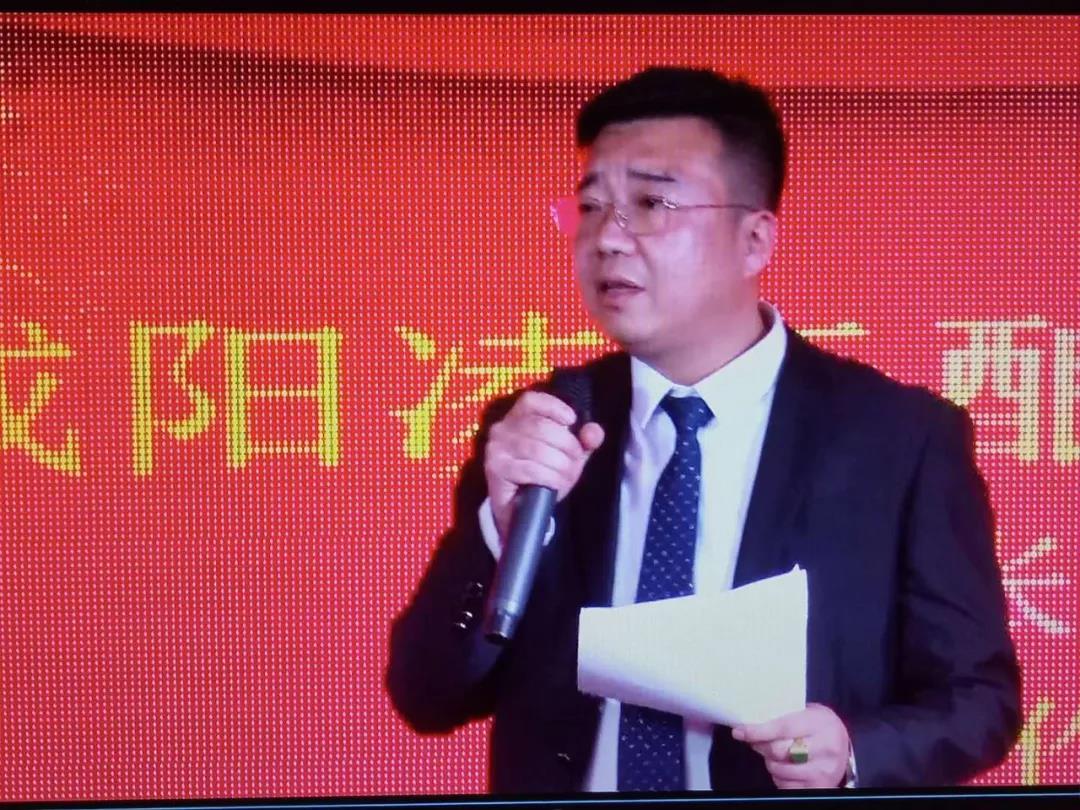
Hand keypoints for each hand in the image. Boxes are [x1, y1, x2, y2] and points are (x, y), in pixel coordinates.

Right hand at [483, 391, 604, 542]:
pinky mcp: (496, 469)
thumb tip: (593, 432)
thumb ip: (583, 441)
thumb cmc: (543, 474)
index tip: (572, 421)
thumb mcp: (568, 455)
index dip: (554, 407)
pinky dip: (550, 478)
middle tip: (576, 462)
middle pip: (541, 427)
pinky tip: (556, 485)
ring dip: (561, 466)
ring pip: (537, 450)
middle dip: (567, 445)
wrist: (520, 509)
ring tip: (568, 477)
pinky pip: (530, 470)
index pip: (532, 401)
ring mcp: (496, 448)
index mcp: (517, 417)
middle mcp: (502, 428)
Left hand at [732, 703, 850, 788]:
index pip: (782, 728)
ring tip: (774, 753)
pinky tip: (784, 767)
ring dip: (769, 762)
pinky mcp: (818, 787)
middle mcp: (825, 749)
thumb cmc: (820, 725)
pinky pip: (786, 785)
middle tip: (755, 741)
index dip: (757, 731)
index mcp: (820, 725)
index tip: (739, 732)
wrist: (844, 745)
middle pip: (778, 751)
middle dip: (760, 746)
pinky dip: (778, 777)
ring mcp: (822, 771)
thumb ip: (784, 716)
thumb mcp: (808, 712)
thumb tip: (751, 723)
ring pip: (779, 770)